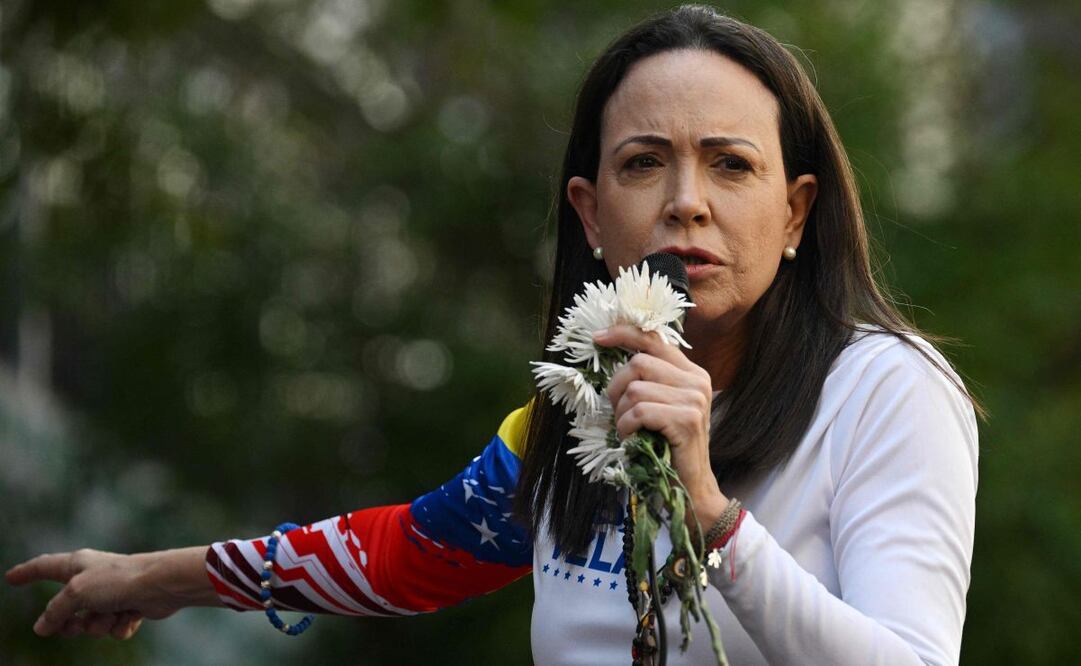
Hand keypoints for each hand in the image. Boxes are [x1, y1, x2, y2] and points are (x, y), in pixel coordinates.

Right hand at [5, 546, 214, 637]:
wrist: (161, 586)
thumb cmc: (118, 580)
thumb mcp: (76, 594)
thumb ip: (55, 612)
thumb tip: (42, 627)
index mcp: (77, 564)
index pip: (44, 567)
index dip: (27, 572)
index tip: (11, 577)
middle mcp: (93, 577)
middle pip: (66, 609)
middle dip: (70, 624)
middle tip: (76, 625)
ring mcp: (112, 593)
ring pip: (90, 623)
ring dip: (99, 624)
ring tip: (114, 613)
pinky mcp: (130, 607)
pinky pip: (113, 628)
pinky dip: (120, 626)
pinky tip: (132, 617)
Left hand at [595, 324, 729, 528]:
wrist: (691, 488)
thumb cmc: (668, 447)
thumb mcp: (662, 407)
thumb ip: (650, 381)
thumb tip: (617, 357)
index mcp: (692, 373)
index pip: (655, 339)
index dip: (624, 334)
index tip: (598, 338)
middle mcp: (697, 381)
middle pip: (638, 363)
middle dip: (617, 388)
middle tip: (620, 413)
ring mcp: (694, 399)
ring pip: (635, 389)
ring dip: (622, 413)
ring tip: (630, 430)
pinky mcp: (686, 419)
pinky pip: (638, 411)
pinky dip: (627, 427)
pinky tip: (633, 439)